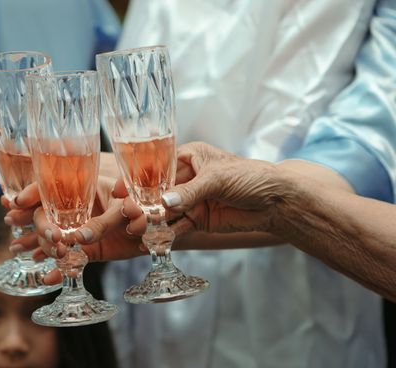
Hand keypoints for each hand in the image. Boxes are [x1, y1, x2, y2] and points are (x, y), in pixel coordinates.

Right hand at [6, 177, 145, 284]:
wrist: (163, 224)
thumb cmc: (145, 202)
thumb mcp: (126, 205)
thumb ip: (110, 216)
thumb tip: (87, 232)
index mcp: (83, 188)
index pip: (49, 187)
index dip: (30, 193)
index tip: (14, 201)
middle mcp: (77, 209)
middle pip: (46, 215)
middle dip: (36, 224)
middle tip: (32, 234)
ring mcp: (82, 230)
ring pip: (53, 238)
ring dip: (39, 245)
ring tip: (27, 251)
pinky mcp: (91, 251)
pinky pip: (70, 260)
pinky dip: (59, 269)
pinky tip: (47, 277)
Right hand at [127, 142, 283, 235]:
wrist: (277, 202)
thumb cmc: (251, 177)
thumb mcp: (217, 179)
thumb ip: (190, 192)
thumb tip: (164, 203)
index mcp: (189, 157)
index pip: (157, 168)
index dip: (138, 179)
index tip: (121, 189)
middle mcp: (186, 178)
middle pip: (157, 192)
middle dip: (142, 203)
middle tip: (128, 214)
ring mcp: (191, 200)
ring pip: (164, 212)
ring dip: (151, 221)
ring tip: (136, 230)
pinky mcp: (198, 219)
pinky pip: (177, 227)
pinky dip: (166, 235)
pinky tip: (152, 240)